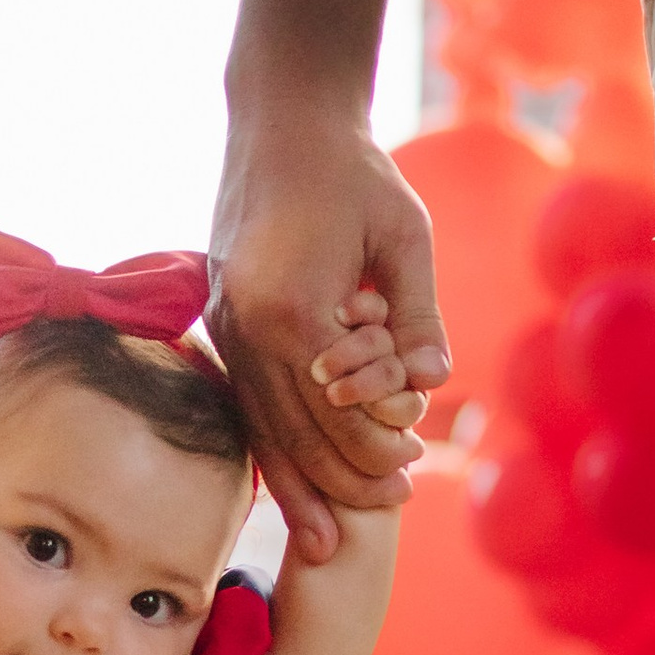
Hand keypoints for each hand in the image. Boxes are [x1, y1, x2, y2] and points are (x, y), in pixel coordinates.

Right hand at [210, 104, 447, 557]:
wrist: (281, 124)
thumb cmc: (352, 172)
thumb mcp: (403, 234)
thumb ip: (417, 313)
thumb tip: (431, 383)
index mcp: (291, 307)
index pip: (339, 407)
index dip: (379, 444)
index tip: (415, 466)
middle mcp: (246, 328)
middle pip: (296, 433)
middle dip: (344, 478)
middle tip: (392, 504)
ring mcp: (226, 329)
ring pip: (263, 431)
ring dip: (303, 482)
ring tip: (336, 531)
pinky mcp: (223, 327)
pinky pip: (247, 408)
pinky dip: (272, 452)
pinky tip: (293, 486)